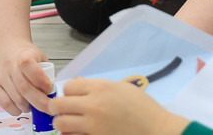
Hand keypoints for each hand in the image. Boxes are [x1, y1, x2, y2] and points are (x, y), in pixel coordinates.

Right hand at [0, 41, 52, 115]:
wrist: (6, 50)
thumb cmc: (25, 56)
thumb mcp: (39, 57)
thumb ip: (46, 72)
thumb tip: (53, 95)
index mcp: (24, 56)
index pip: (32, 69)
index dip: (42, 82)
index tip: (49, 89)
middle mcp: (9, 65)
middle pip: (25, 88)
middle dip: (40, 102)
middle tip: (48, 107)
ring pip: (16, 99)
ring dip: (28, 106)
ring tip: (32, 103)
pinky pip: (6, 105)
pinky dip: (16, 110)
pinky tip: (21, 105)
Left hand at [50, 77, 189, 134]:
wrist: (156, 130)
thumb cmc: (143, 108)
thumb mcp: (122, 88)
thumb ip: (97, 85)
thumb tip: (78, 83)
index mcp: (100, 88)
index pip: (68, 86)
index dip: (68, 92)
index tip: (72, 97)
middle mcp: (92, 105)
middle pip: (59, 104)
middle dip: (57, 108)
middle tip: (62, 111)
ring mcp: (92, 125)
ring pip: (60, 123)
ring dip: (61, 123)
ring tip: (68, 124)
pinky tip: (75, 134)